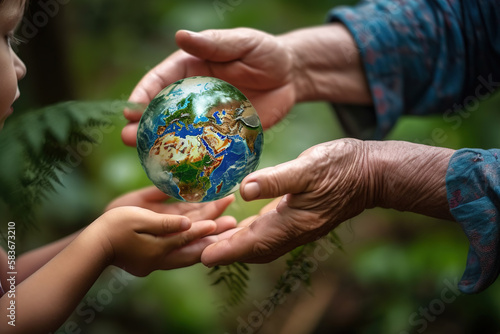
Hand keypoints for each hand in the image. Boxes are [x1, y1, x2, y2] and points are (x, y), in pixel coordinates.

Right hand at [103, 186, 236, 271]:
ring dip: (206, 240)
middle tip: (233, 222)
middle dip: (214, 234)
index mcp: (159, 247)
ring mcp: (158, 261)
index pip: (188, 236)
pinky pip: (180, 254)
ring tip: (224, 226)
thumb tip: (188, 223)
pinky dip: (192, 245)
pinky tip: (202, 238)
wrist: (92, 247)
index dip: (206, 225)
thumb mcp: (137, 218)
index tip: (224, 215)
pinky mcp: (154, 261)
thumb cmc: (112, 228)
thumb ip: (164, 222)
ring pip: (189, 252)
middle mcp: (163, 257)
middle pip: (195, 247)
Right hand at [122, 27, 296, 145]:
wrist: (292, 77)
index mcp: (191, 69)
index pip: (159, 82)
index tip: (128, 110)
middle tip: (129, 139)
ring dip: (163, 146)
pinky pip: (206, 147)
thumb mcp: (242, 43)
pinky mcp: (225, 134)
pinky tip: (183, 170)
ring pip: (180, 133)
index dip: (142, 95)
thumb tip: (181, 36)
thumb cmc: (266, 53)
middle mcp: (195, 95)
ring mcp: (208, 117)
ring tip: (147, 159)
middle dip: (143, 126)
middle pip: (163, 112)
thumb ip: (213, 44)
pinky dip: (194, 158)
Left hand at [201, 139, 370, 264]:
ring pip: (258, 242)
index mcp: (292, 223)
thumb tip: (245, 190)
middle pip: (251, 249)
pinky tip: (237, 226)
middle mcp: (292, 231)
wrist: (370, 173)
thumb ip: (276, 180)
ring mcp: (296, 226)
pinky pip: (267, 232)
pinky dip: (248, 233)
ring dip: (234, 244)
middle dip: (224, 251)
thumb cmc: (341, 167)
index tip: (202, 257)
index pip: (253, 243)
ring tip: (210, 241)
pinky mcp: (297, 217)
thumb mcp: (308, 168)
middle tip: (196, 250)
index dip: (227, 251)